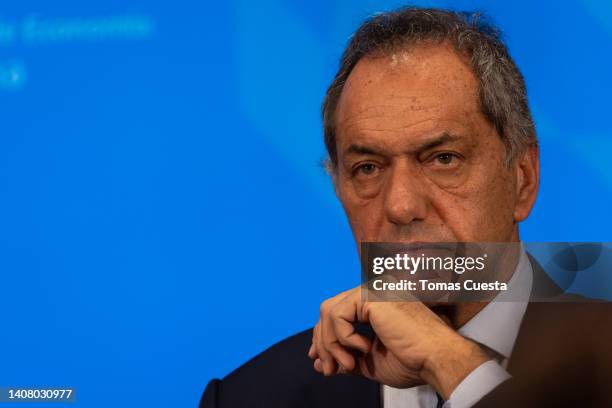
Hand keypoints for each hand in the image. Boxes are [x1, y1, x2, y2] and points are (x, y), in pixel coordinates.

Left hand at [308, 286, 488, 398]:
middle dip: (323, 342)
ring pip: (329, 312)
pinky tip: (363, 349)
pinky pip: (338, 315)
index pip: (336, 313)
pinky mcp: (371, 295)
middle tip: (329, 369)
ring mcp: (372, 290)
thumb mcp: (369, 362)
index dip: (324, 337)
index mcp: (374, 304)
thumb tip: (318, 365)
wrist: (436, 359)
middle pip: (328, 309)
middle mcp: (372, 291)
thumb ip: (344, 359)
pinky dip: (342, 338)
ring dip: (331, 344)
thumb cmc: (412, 361)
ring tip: (348, 365)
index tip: (322, 363)